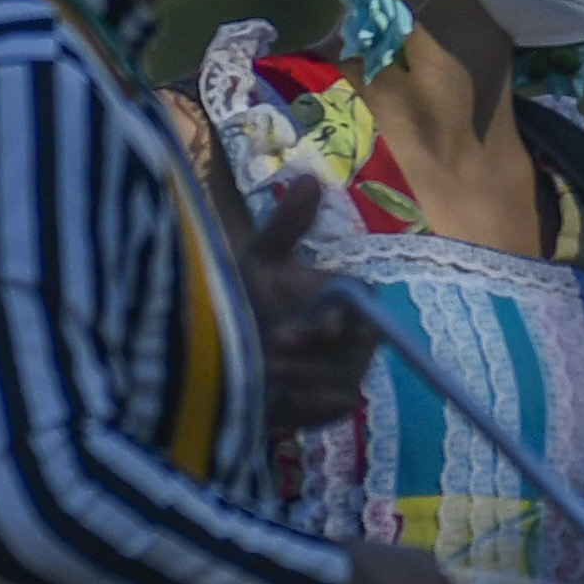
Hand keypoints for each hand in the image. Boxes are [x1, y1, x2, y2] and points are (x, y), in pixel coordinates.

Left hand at [239, 176, 377, 439]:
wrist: (219, 355)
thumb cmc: (245, 301)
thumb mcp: (260, 262)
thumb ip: (287, 226)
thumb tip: (310, 177)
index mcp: (346, 301)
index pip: (364, 308)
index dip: (340, 318)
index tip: (311, 325)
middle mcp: (356, 338)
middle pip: (355, 348)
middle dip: (312, 349)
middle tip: (270, 345)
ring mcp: (347, 374)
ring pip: (337, 378)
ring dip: (298, 374)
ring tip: (259, 369)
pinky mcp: (333, 406)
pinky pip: (328, 405)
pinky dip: (300, 402)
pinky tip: (269, 396)